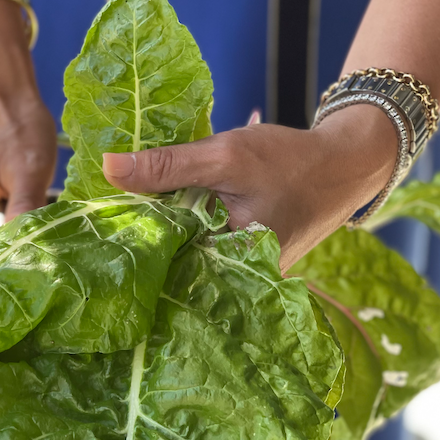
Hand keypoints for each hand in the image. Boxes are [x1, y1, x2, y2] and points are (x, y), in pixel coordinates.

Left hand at [102, 105, 397, 271]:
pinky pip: (201, 245)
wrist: (346, 163)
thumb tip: (108, 169)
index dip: (128, 251)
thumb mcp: (225, 156)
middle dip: (139, 244)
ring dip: (158, 233)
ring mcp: (238, 271)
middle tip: (95, 225)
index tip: (92, 234)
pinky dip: (181, 227)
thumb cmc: (291, 161)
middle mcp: (234, 282)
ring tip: (115, 219)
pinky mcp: (240, 256)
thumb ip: (168, 166)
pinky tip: (156, 212)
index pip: (164, 269)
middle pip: (172, 264)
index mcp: (231, 270)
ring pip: (185, 254)